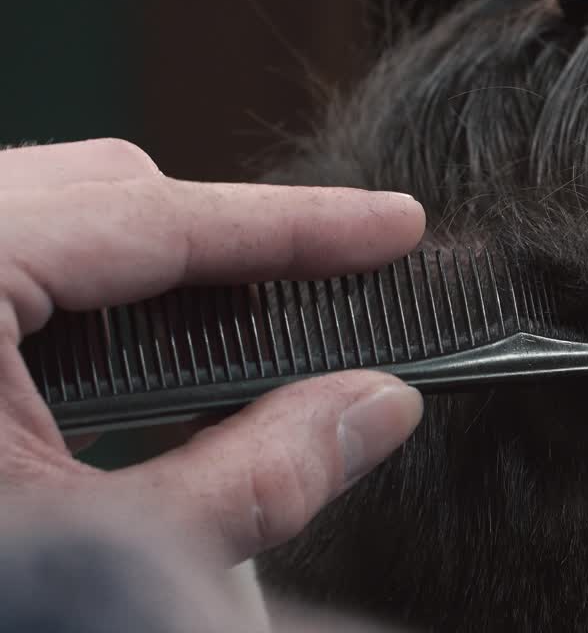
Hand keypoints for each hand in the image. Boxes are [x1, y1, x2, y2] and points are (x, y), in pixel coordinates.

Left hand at [0, 138, 425, 567]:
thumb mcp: (100, 551)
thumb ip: (261, 470)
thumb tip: (375, 409)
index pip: (159, 216)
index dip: (302, 226)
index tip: (392, 228)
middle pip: (104, 191)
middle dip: (224, 246)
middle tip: (318, 306)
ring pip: (47, 216)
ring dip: (147, 279)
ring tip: (222, 349)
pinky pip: (2, 260)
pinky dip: (74, 302)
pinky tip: (115, 371)